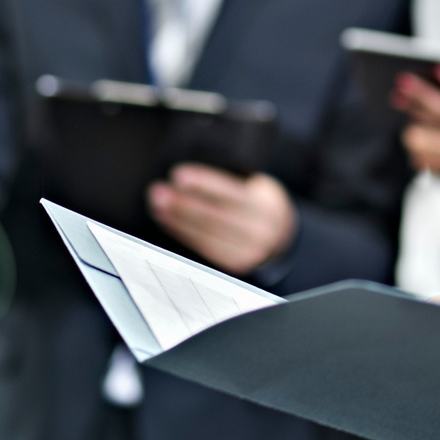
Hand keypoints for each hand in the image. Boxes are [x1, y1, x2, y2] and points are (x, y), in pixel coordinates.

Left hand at [148, 164, 294, 274]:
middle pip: (214, 216)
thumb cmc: (260, 204)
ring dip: (177, 219)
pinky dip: (183, 233)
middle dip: (183, 203)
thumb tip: (193, 178)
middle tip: (159, 192)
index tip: (179, 175)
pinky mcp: (236, 263)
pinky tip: (169, 221)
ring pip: (206, 233)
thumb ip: (233, 184)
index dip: (204, 183)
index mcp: (265, 204)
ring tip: (158, 206)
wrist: (282, 235)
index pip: (230, 192)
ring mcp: (249, 250)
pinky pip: (205, 248)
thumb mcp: (257, 187)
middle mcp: (259, 229)